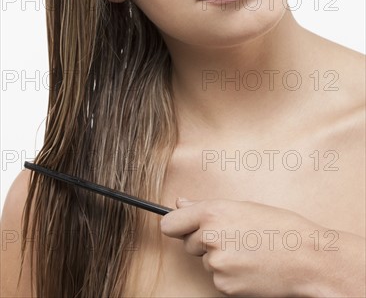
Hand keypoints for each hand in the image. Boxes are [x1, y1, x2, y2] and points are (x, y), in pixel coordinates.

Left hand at [160, 197, 326, 296]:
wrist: (306, 258)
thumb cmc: (278, 226)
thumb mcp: (242, 206)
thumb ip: (205, 207)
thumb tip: (179, 203)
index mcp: (213, 213)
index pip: (170, 223)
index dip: (175, 226)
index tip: (177, 228)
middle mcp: (210, 238)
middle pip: (188, 243)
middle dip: (204, 241)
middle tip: (234, 237)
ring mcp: (217, 265)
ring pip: (205, 262)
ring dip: (220, 258)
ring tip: (248, 251)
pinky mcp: (225, 286)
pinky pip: (218, 279)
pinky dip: (230, 275)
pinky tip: (250, 266)